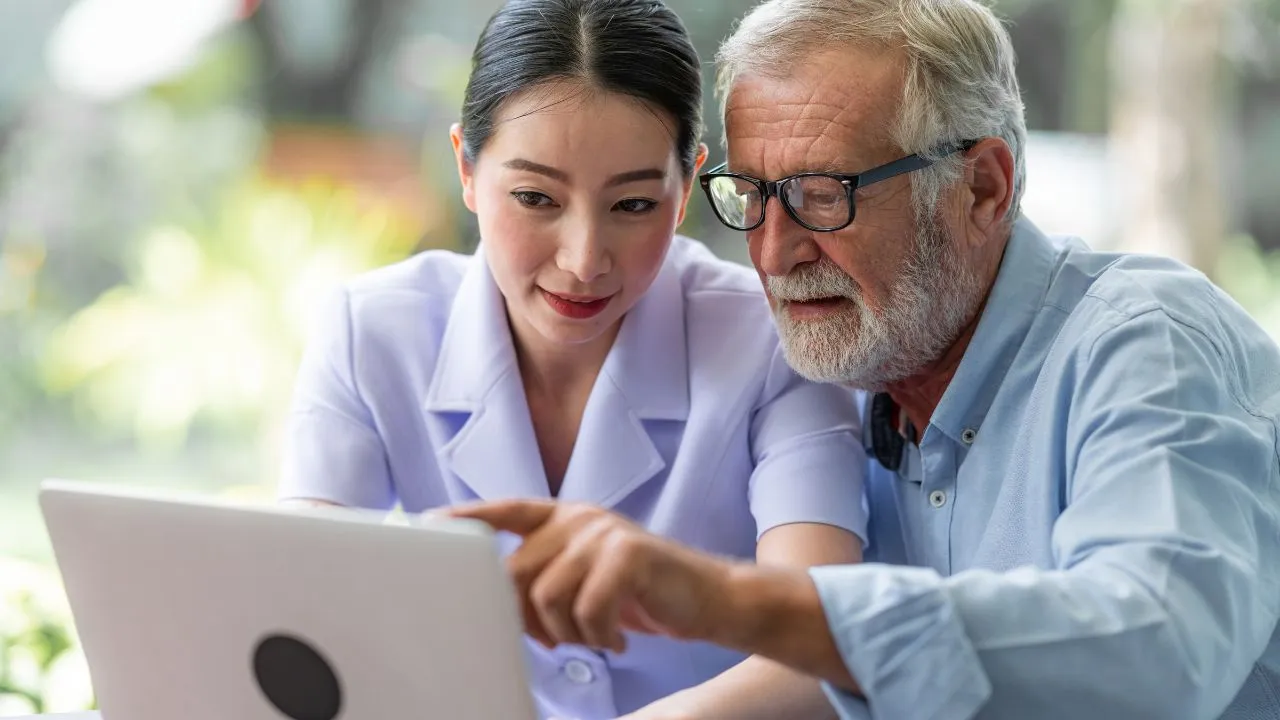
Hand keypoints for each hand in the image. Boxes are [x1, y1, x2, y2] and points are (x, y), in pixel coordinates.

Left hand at [447, 499, 733, 652]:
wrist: (707, 598)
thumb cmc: (640, 594)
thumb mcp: (586, 576)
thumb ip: (545, 573)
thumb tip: (495, 601)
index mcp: (564, 517)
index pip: (505, 511)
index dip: (467, 518)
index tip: (427, 523)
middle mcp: (580, 518)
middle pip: (517, 572)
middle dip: (528, 618)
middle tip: (558, 639)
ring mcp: (604, 533)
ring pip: (547, 596)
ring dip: (567, 632)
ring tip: (594, 636)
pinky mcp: (628, 555)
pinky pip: (587, 609)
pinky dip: (599, 636)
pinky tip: (618, 639)